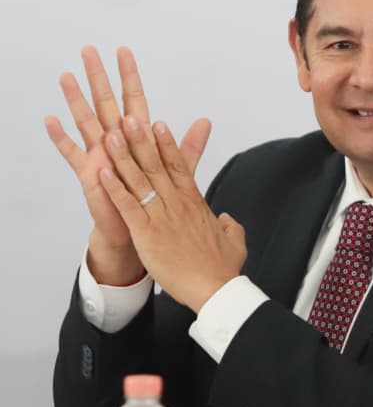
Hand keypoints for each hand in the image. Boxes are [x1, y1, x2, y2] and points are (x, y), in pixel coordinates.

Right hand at [46, 47, 210, 284]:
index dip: (129, 77)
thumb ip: (188, 145)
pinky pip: (71, 153)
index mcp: (136, 138)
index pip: (133, 100)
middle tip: (88, 50)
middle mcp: (115, 141)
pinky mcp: (89, 173)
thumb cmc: (152, 197)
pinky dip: (60, 137)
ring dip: (76, 99)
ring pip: (86, 121)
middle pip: (105, 103)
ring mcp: (99, 155)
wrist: (136, 229)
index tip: (124, 50)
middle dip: (98, 77)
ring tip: (66, 76)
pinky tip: (50, 119)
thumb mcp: (175, 168)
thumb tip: (207, 120)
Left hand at [99, 108, 245, 311]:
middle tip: (130, 117)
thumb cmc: (222, 268)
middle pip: (157, 165)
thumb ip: (230, 226)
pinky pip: (127, 205)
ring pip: (140, 180)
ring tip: (112, 134)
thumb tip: (227, 218)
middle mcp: (178, 204)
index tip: (158, 124)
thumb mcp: (234, 242)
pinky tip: (103, 172)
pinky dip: (115, 188)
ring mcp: (161, 217)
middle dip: (142, 139)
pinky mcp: (147, 233)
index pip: (180, 166)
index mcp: (195, 204)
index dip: (167, 144)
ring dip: (124, 156)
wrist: (215, 289)